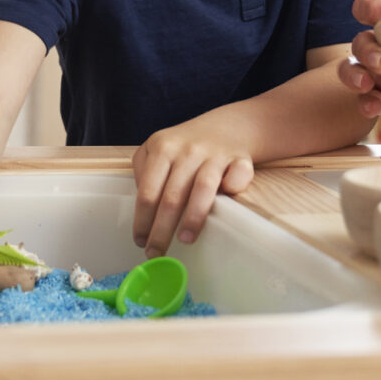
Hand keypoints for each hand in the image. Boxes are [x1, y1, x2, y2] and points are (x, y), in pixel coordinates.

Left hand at [131, 117, 254, 257]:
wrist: (224, 127)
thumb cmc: (184, 147)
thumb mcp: (155, 149)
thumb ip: (144, 174)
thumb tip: (144, 211)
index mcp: (162, 148)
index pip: (148, 191)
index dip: (143, 220)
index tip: (140, 241)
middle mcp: (187, 150)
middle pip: (172, 196)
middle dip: (162, 230)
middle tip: (157, 252)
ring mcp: (215, 154)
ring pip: (202, 189)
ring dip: (193, 218)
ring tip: (185, 240)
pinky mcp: (240, 159)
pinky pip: (237, 176)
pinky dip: (233, 188)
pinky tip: (226, 204)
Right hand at [338, 0, 380, 123]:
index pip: (374, 4)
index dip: (370, 7)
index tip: (372, 13)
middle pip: (361, 39)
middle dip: (367, 49)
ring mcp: (379, 71)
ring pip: (351, 68)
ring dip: (354, 74)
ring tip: (369, 84)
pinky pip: (363, 98)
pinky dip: (366, 102)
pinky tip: (378, 107)